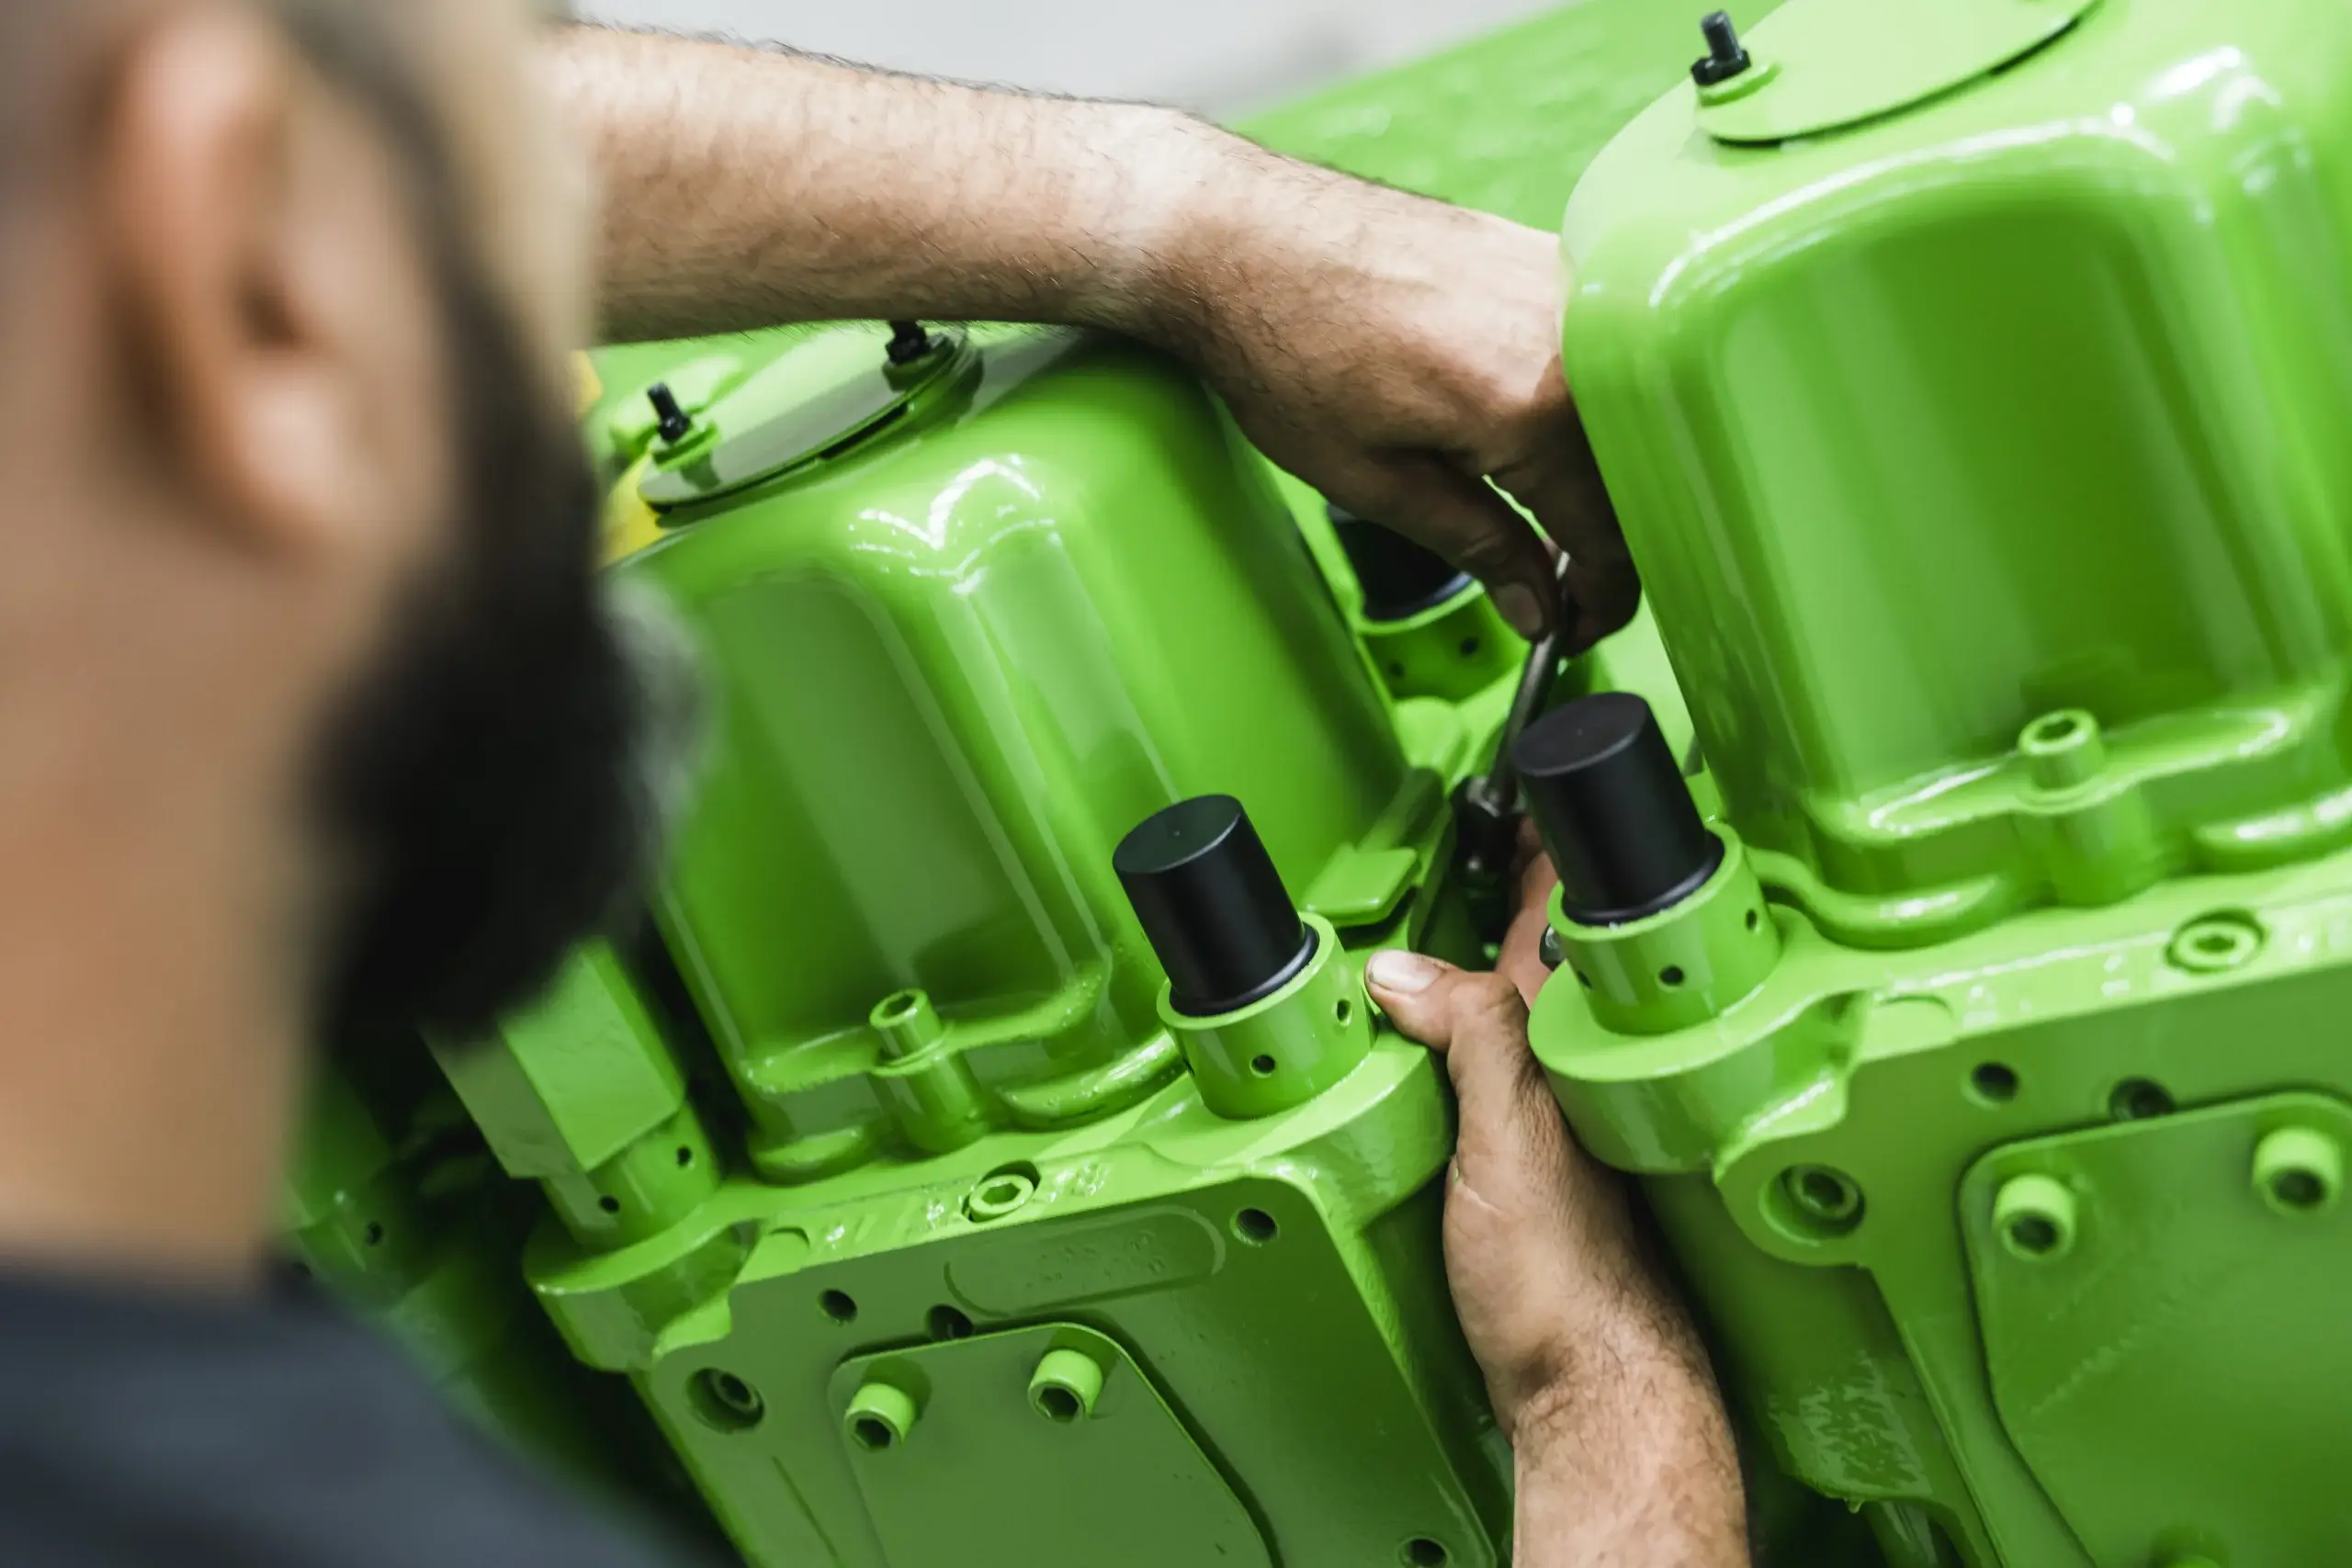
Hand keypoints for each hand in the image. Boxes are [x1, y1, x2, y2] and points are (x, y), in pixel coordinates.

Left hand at [1150, 147, 1634, 648]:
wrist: (1240, 237)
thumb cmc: (1287, 347)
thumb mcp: (1375, 482)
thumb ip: (1477, 547)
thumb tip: (1537, 607)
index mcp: (1537, 404)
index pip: (1612, 531)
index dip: (1600, 599)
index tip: (1575, 627)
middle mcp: (1576, 335)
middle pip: (1631, 471)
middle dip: (1600, 542)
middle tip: (1551, 586)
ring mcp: (1568, 283)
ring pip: (1620, 413)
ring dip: (1591, 474)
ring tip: (1532, 518)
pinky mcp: (1546, 254)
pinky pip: (1595, 355)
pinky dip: (1574, 411)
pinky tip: (1524, 439)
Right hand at [1364, 866, 1747, 1562]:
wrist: (1579, 1384)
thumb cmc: (1564, 1282)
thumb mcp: (1507, 1139)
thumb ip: (1467, 1037)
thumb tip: (1399, 973)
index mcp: (1561, 1034)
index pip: (1553, 899)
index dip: (1530, 833)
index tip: (1495, 784)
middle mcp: (1556, 1059)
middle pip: (1521, 941)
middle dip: (1488, 880)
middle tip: (1444, 832)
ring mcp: (1537, 1104)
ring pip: (1499, 1000)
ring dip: (1460, 956)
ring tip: (1419, 911)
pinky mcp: (1512, 1151)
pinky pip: (1478, 1058)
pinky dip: (1444, 1028)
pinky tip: (1412, 1029)